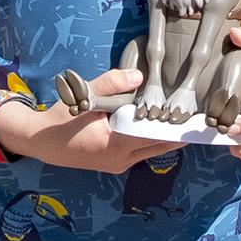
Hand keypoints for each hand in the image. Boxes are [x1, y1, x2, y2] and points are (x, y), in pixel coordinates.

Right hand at [1, 71, 178, 173]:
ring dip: (167, 138)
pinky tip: (164, 129)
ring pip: (152, 151)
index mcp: (111, 143)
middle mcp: (118, 159)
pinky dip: (153, 141)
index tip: (193, 117)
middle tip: (200, 121)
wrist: (40, 142)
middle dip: (178, 133)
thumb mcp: (82, 97)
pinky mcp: (114, 164)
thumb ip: (110, 84)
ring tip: (188, 123)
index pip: (151, 135)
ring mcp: (117, 164)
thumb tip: (139, 76)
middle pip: (158, 146)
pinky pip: (141, 153)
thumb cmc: (60, 119)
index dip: (173, 126)